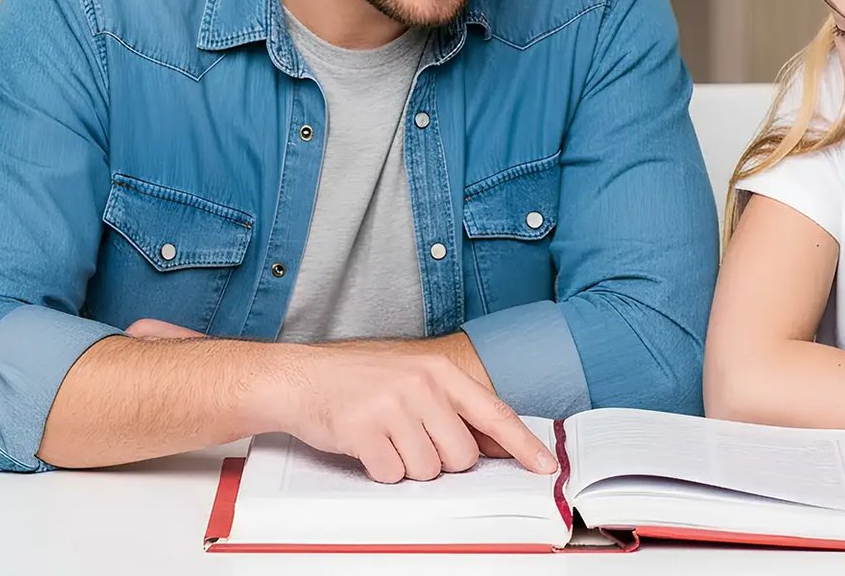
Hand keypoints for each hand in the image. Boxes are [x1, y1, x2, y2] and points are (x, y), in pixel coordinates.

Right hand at [124, 319, 545, 476]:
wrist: (299, 377)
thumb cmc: (358, 379)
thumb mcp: (412, 377)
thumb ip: (453, 406)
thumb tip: (496, 444)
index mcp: (439, 371)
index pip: (494, 414)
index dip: (523, 446)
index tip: (545, 467)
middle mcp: (421, 385)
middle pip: (461, 456)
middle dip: (440, 459)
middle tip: (410, 438)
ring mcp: (393, 406)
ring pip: (428, 470)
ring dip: (407, 465)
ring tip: (384, 437)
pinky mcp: (364, 430)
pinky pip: (392, 474)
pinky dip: (380, 470)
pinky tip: (365, 445)